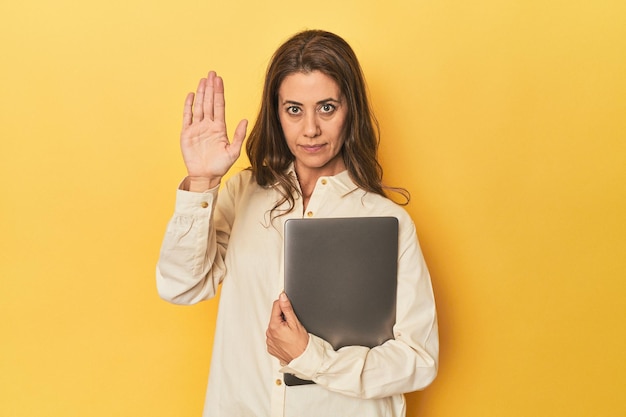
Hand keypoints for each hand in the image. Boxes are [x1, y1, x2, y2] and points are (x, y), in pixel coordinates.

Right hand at [180, 71, 247, 190]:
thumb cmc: (220, 166)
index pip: (219, 106)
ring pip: (199, 106)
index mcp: (219, 128)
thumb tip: (245, 120)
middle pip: (209, 102)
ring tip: (203, 80)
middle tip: (211, 73)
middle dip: (210, 88)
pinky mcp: (187, 133)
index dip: (219, 92)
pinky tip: (191, 95)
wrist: (206, 176)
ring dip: (201, 93)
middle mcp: (208, 125)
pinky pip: (187, 116)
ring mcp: (197, 128)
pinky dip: (189, 106)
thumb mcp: (233, 151)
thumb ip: (239, 136)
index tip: (219, 80)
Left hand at [266, 293, 308, 364]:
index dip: (283, 304)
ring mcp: (269, 341)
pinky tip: (287, 339)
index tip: (288, 305)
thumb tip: (282, 297)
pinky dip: (279, 336)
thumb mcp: (295, 323)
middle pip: (275, 317)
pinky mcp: (271, 347)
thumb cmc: (301, 344)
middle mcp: (269, 333)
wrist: (303, 359)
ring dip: (280, 327)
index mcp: (274, 326)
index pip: (276, 306)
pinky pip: (273, 337)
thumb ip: (287, 308)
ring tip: (290, 333)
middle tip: (292, 324)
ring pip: (274, 327)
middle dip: (283, 317)